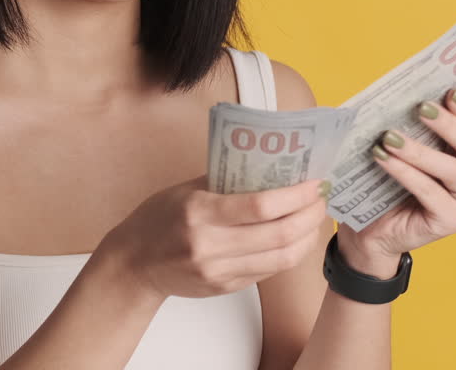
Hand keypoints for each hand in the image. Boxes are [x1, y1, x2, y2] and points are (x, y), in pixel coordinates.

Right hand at [100, 175, 330, 300]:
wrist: (134, 264)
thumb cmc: (157, 220)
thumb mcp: (186, 190)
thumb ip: (226, 181)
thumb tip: (269, 168)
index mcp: (200, 212)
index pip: (261, 206)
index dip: (296, 195)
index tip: (314, 183)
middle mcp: (211, 245)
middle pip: (279, 234)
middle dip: (310, 215)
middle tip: (322, 198)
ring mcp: (219, 271)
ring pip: (281, 258)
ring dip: (307, 237)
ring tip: (315, 218)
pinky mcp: (225, 287)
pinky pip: (268, 271)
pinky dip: (288, 253)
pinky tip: (295, 238)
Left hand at [339, 86, 455, 265]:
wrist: (369, 229)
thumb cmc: (384, 183)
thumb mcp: (396, 148)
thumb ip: (405, 126)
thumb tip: (394, 95)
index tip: (449, 90)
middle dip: (448, 124)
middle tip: (421, 108)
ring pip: (453, 170)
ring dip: (420, 151)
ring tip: (389, 137)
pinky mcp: (452, 221)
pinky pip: (431, 192)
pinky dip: (406, 173)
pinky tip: (384, 159)